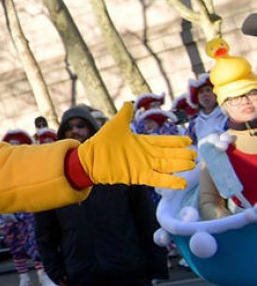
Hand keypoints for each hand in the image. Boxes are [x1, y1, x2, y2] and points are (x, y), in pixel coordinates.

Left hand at [77, 102, 194, 189]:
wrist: (89, 159)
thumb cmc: (102, 142)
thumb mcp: (116, 125)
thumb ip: (125, 114)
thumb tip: (128, 102)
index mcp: (142, 143)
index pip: (164, 142)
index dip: (176, 142)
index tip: (189, 140)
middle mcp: (146, 155)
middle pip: (169, 154)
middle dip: (182, 154)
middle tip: (196, 155)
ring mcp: (143, 165)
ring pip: (167, 165)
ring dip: (180, 165)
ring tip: (193, 165)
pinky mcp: (138, 175)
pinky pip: (157, 179)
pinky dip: (170, 181)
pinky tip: (182, 182)